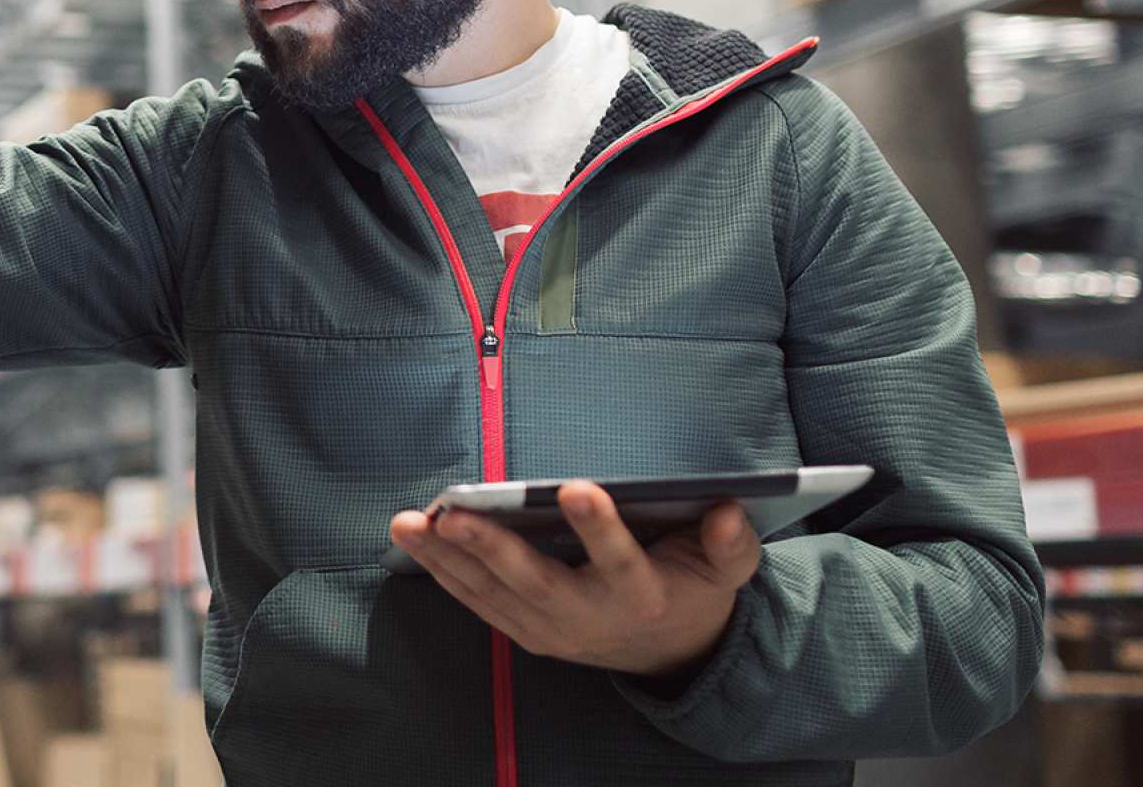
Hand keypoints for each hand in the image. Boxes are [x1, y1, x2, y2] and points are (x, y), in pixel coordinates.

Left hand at [388, 481, 759, 682]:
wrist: (670, 653)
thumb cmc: (692, 591)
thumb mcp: (727, 571)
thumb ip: (732, 544)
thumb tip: (728, 512)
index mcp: (642, 597)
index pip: (619, 562)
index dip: (600, 529)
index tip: (581, 489)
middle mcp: (590, 618)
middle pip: (536, 583)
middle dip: (492, 548)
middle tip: (454, 513)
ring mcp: (551, 630)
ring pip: (493, 594)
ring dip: (447, 558)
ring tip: (410, 523)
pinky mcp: (524, 631)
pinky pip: (477, 601)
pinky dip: (443, 571)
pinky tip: (414, 539)